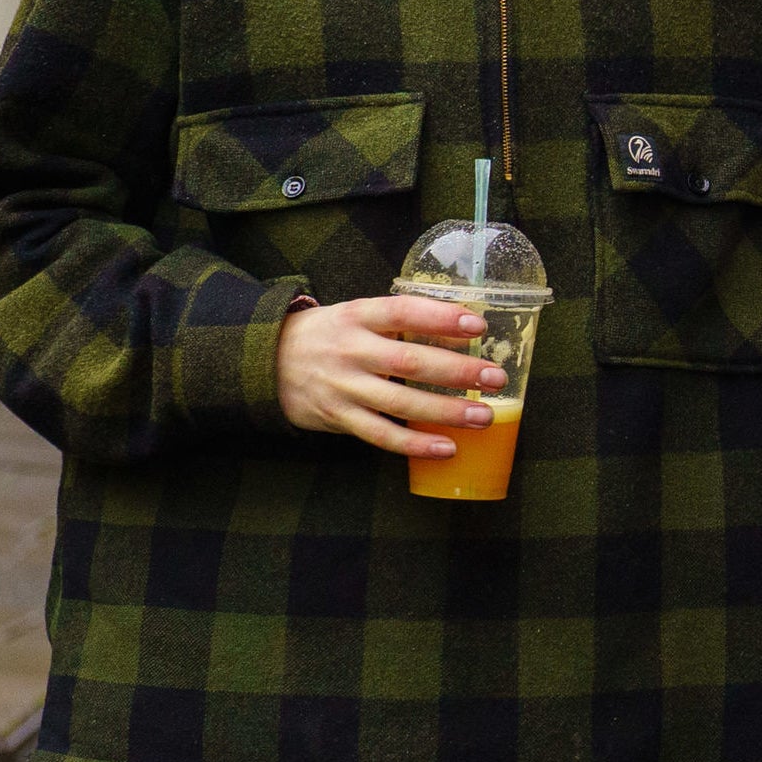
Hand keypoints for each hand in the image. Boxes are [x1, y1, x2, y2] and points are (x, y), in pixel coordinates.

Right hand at [275, 296, 506, 457]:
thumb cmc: (331, 334)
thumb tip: (463, 328)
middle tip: (496, 378)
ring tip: (485, 417)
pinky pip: (381, 435)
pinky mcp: (337, 417)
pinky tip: (448, 448)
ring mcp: (342, 386)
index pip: (402, 312)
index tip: (478, 326)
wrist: (265, 360)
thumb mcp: (357, 315)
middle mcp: (350, 350)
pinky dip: (415, 445)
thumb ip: (400, 321)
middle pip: (409, 362)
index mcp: (357, 316)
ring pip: (400, 403)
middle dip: (457, 372)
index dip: (440, 318)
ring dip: (446, 412)